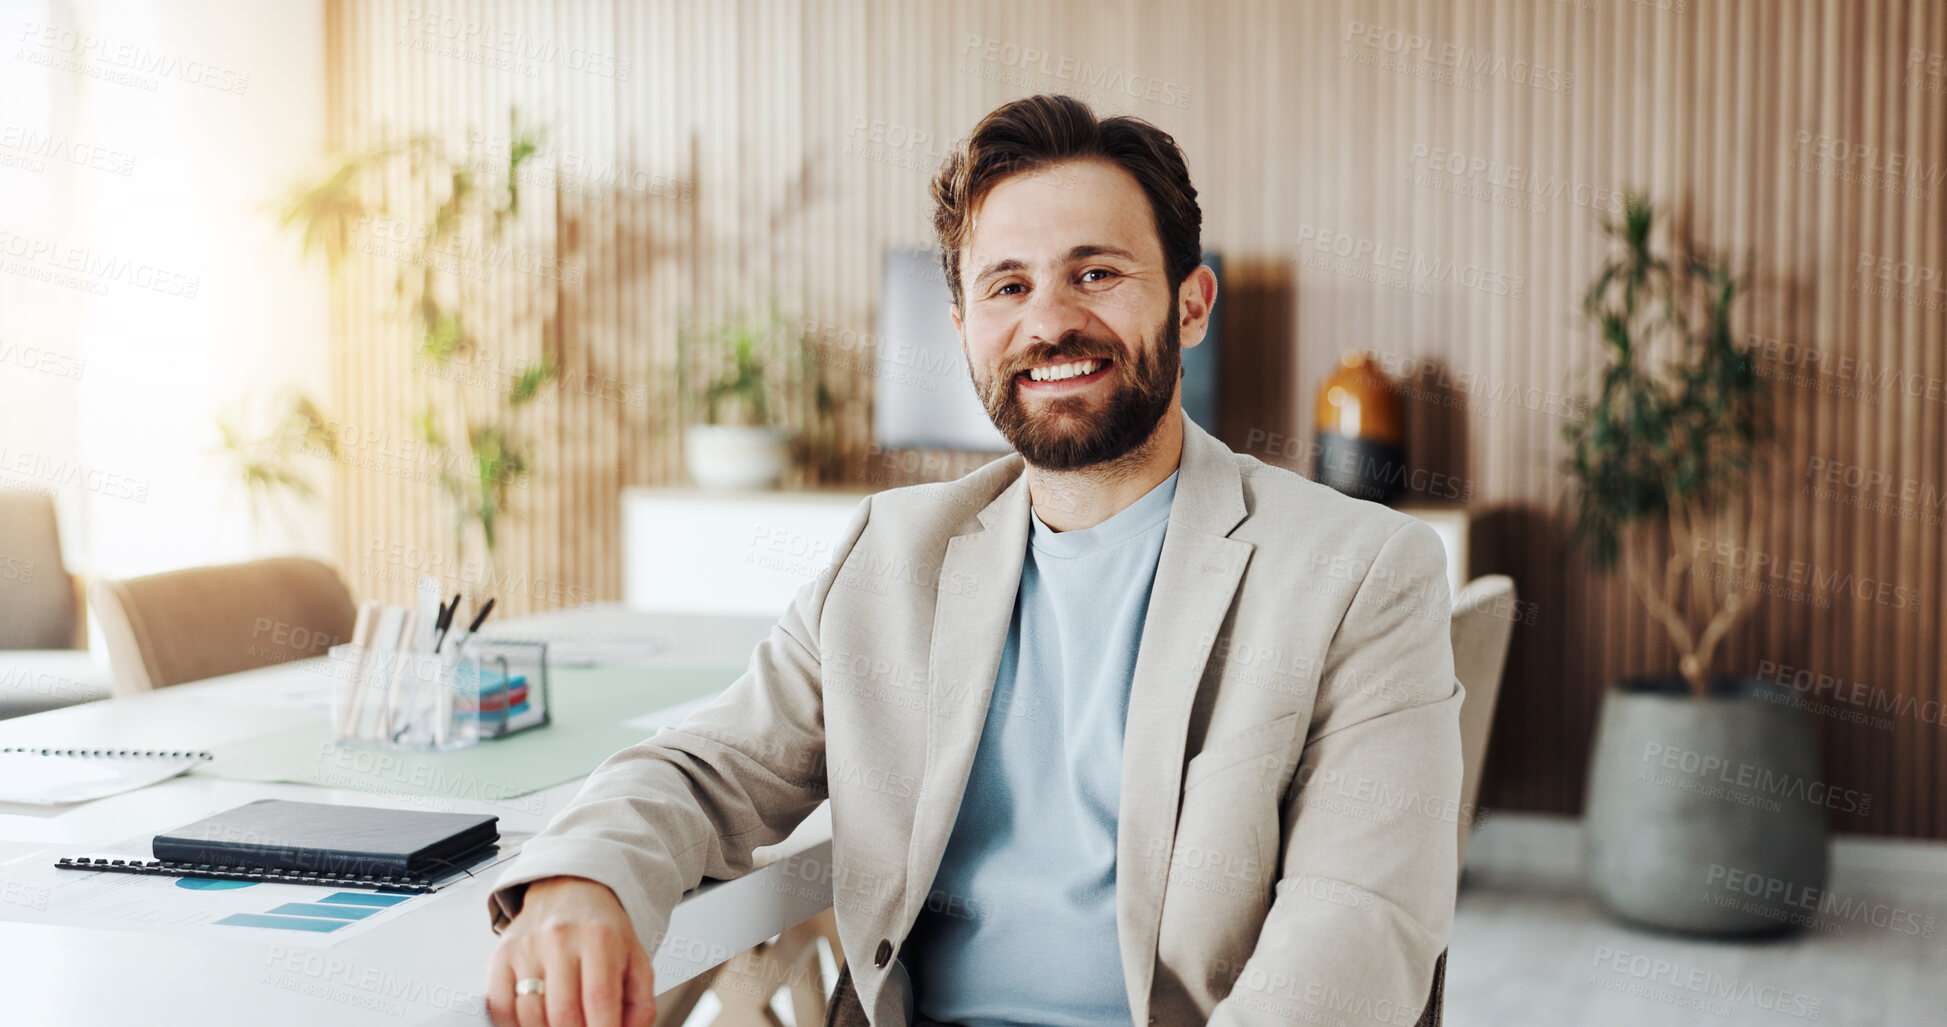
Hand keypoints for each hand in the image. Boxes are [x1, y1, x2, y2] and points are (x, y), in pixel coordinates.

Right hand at [487, 876, 657, 1026]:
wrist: (569, 892)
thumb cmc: (604, 933)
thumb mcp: (636, 961)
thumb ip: (640, 1006)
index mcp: (601, 938)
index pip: (599, 999)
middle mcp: (560, 937)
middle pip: (563, 1013)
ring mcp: (527, 946)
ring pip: (530, 1015)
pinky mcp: (501, 956)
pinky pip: (499, 1007)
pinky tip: (534, 1024)